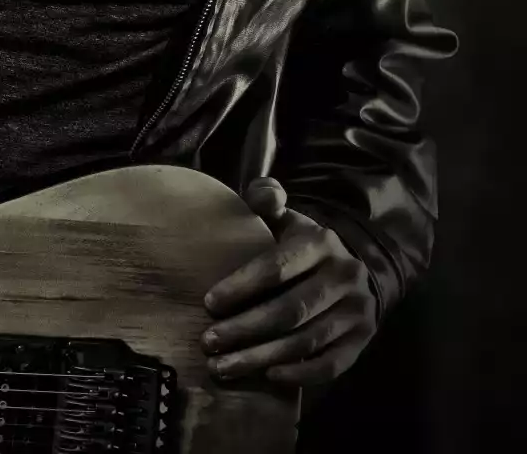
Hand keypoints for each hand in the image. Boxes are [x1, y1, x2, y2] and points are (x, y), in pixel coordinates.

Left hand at [200, 178, 377, 386]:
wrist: (355, 270)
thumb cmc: (302, 246)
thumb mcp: (287, 218)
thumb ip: (268, 200)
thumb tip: (262, 193)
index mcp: (320, 244)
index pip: (276, 268)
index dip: (241, 287)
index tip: (208, 304)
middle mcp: (344, 277)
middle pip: (289, 311)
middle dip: (244, 329)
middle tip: (208, 343)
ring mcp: (357, 312)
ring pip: (306, 341)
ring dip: (262, 357)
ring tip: (224, 367)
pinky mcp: (362, 340)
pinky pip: (331, 364)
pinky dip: (300, 374)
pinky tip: (268, 377)